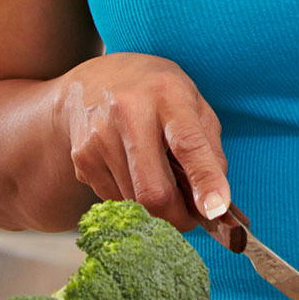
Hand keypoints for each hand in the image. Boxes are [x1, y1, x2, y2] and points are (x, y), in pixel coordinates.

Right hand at [56, 52, 228, 230]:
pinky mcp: (81, 160)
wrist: (93, 81)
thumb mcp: (193, 103)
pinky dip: (133, 200)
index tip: (217, 209)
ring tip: (165, 186)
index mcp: (168, 96)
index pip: (188, 144)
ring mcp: (99, 139)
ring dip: (156, 210)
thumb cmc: (156, 93)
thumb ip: (210, 148)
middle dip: (177, 216)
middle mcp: (129, 115)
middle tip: (192, 218)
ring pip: (134, 202)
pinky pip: (114, 199)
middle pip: (153, 189)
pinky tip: (136, 175)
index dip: (205, 180)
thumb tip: (217, 198)